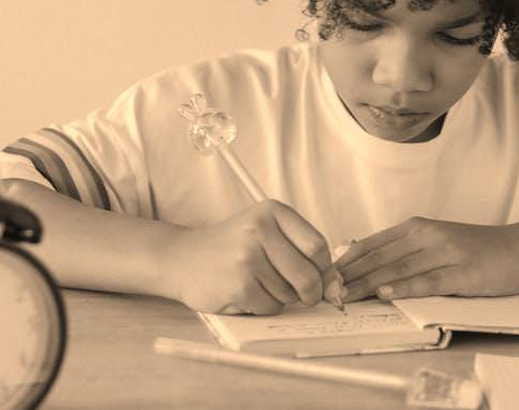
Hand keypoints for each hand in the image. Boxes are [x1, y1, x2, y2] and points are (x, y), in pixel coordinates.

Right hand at [162, 200, 339, 314]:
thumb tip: (336, 289)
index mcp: (272, 211)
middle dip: (311, 293)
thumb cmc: (231, 248)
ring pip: (290, 294)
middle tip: (301, 295)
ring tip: (259, 284)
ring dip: (282, 298)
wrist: (182, 258)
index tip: (322, 280)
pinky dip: (265, 307)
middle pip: (309, 274)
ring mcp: (247, 257)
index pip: (318, 246)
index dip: (326, 270)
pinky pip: (271, 307)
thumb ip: (301, 253)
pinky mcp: (238, 284)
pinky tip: (247, 294)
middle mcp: (260, 229)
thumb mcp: (265, 233)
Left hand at [336, 217, 518, 300]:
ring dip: (369, 284)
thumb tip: (363, 261)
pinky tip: (387, 294)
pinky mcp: (462, 272)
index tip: (323, 275)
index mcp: (416, 227)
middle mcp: (426, 236)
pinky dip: (405, 288)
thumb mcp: (434, 241)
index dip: (346, 261)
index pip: (372, 244)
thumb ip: (403, 250)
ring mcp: (444, 253)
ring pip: (399, 269)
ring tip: (345, 296)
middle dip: (350, 276)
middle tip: (326, 291)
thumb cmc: (473, 249)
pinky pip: (429, 281)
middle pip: (380, 257)